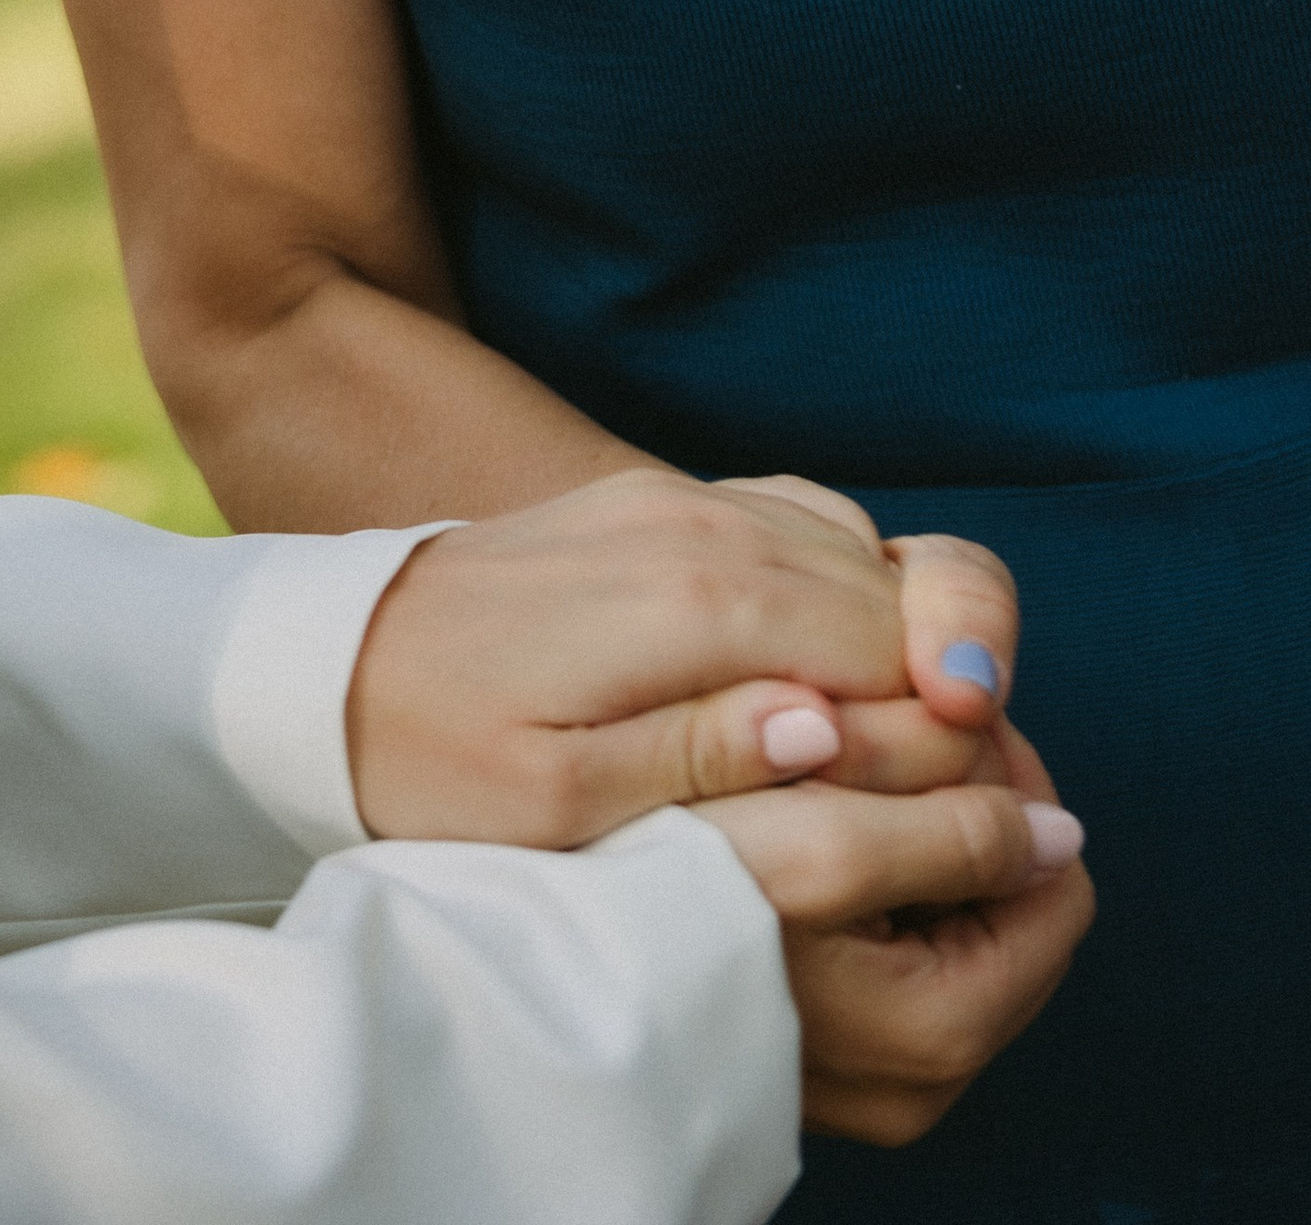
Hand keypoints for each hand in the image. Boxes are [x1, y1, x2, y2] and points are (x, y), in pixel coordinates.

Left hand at [345, 466, 1017, 845]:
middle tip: (966, 789)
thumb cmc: (435, 758)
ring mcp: (685, 500)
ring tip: (906, 749)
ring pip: (867, 550)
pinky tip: (835, 674)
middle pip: (905, 585)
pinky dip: (850, 594)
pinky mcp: (664, 501)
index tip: (980, 812)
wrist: (330, 660)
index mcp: (694, 603)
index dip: (958, 730)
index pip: (897, 646)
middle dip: (960, 682)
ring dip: (911, 639)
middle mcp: (705, 525)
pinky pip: (806, 527)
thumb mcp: (557, 807)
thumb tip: (829, 733)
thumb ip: (703, 764)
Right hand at [701, 734, 1093, 1145]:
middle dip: (960, 810)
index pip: (1052, 882)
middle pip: (1005, 906)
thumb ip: (960, 833)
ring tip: (830, 770)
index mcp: (943, 1031)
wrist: (549, 964)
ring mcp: (870, 1076)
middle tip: (880, 732)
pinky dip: (864, 880)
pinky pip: (889, 952)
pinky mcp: (823, 1057)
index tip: (938, 709)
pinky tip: (799, 825)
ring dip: (910, 837)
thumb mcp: (825, 846)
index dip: (1006, 779)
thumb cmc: (675, 894)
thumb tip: (1061, 837)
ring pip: (947, 923)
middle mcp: (919, 1080)